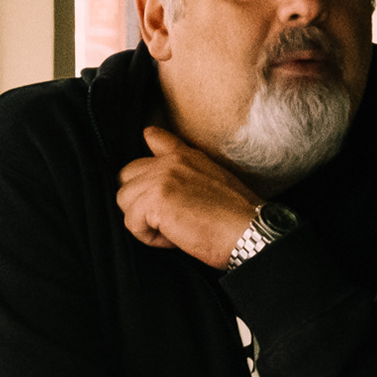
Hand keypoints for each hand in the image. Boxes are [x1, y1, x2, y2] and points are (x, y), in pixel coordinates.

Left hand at [117, 126, 263, 268]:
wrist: (251, 232)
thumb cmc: (238, 217)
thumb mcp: (214, 180)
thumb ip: (186, 168)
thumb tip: (157, 150)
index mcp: (187, 156)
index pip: (153, 138)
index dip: (146, 160)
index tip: (150, 175)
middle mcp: (171, 162)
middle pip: (126, 177)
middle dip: (139, 201)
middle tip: (170, 218)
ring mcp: (161, 178)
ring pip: (124, 202)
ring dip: (145, 222)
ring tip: (175, 229)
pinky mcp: (155, 200)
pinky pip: (131, 224)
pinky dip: (150, 238)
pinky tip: (175, 238)